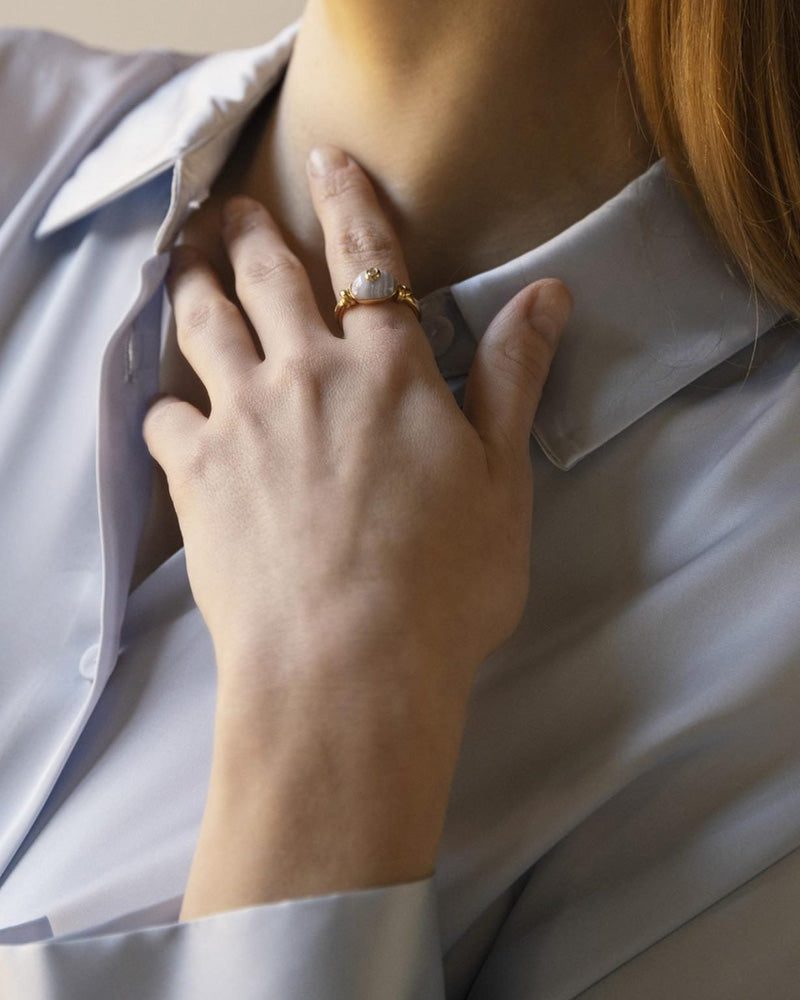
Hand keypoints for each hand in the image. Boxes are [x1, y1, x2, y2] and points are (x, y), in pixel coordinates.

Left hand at [142, 145, 571, 716]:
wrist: (349, 666)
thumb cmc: (443, 583)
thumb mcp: (502, 480)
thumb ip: (512, 379)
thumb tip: (547, 296)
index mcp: (387, 371)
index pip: (367, 258)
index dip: (349, 201)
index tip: (327, 159)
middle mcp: (307, 375)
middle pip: (267, 277)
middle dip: (247, 234)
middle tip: (230, 212)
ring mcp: (243, 420)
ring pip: (204, 326)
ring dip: (194, 288)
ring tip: (185, 269)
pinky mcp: (194, 475)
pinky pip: (164, 419)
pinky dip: (166, 407)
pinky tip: (170, 412)